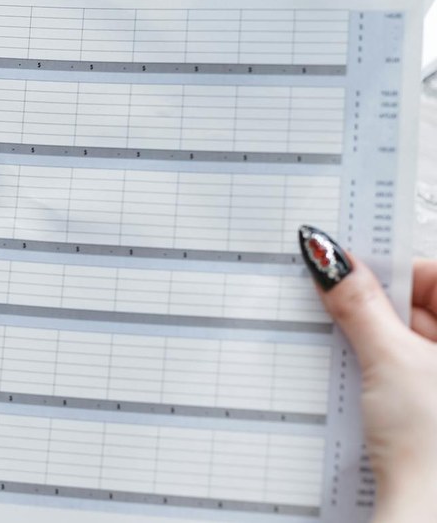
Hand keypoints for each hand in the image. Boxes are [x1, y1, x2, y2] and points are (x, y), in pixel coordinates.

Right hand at [302, 228, 436, 520]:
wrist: (428, 510)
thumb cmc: (433, 447)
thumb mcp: (388, 360)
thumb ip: (358, 304)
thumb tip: (330, 260)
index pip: (435, 273)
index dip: (392, 271)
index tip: (349, 274)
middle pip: (422, 306)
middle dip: (377, 308)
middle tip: (341, 314)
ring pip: (409, 338)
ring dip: (374, 340)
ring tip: (357, 361)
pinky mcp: (431, 404)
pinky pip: (406, 369)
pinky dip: (381, 368)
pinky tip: (363, 385)